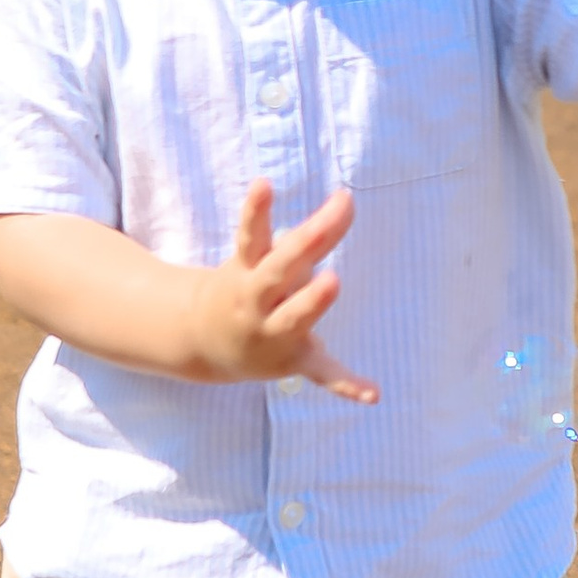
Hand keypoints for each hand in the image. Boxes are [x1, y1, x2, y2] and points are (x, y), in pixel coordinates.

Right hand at [192, 180, 377, 401]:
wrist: (204, 343)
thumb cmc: (244, 288)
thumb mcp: (253, 259)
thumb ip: (295, 239)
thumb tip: (342, 209)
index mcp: (247, 269)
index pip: (251, 234)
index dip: (256, 209)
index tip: (264, 183)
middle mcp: (255, 300)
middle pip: (278, 269)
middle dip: (307, 241)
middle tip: (337, 210)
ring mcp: (272, 332)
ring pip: (293, 317)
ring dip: (311, 301)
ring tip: (332, 280)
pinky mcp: (292, 361)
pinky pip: (322, 373)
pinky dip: (346, 384)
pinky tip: (374, 394)